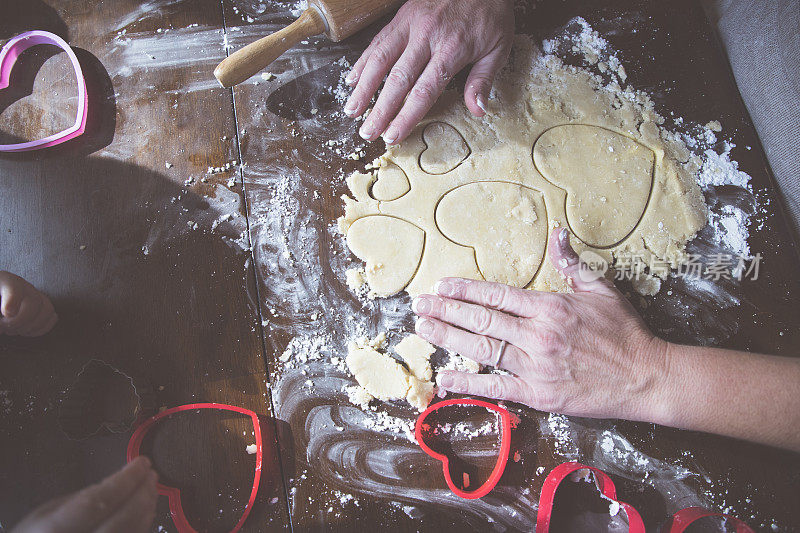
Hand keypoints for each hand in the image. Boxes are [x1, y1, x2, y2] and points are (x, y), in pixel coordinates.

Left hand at [0, 271, 57, 335]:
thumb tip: (7, 313)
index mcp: (3, 281)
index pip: (14, 288)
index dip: (13, 302)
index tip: (6, 314)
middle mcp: (22, 285)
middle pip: (34, 303)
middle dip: (19, 322)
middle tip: (3, 328)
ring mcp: (34, 294)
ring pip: (46, 310)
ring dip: (30, 326)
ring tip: (12, 330)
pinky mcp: (40, 305)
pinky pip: (51, 317)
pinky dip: (40, 328)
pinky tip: (24, 331)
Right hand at [12, 457, 157, 532]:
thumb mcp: (49, 511)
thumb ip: (85, 497)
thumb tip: (121, 481)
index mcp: (54, 529)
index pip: (99, 501)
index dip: (126, 480)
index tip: (142, 463)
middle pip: (121, 519)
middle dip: (142, 493)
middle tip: (150, 474)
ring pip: (131, 532)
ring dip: (147, 508)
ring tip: (151, 488)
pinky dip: (142, 524)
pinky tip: (146, 510)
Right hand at [344, 0, 513, 143]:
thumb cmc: (491, 13)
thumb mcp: (499, 47)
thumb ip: (484, 79)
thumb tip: (478, 110)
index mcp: (452, 48)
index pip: (424, 91)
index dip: (406, 116)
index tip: (393, 135)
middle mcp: (427, 36)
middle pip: (397, 80)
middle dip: (380, 110)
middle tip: (367, 133)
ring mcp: (411, 23)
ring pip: (380, 59)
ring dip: (363, 87)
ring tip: (351, 111)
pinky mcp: (402, 15)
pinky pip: (378, 40)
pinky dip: (363, 61)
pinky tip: (352, 79)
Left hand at [411, 228, 670, 422]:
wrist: (646, 376)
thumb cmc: (624, 332)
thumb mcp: (600, 288)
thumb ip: (571, 262)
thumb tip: (557, 233)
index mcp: (549, 306)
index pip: (496, 295)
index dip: (464, 290)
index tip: (441, 285)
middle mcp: (536, 334)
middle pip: (480, 320)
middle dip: (445, 310)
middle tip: (418, 304)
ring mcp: (534, 365)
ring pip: (481, 349)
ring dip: (447, 337)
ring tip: (422, 328)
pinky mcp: (537, 394)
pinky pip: (495, 387)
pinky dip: (467, 383)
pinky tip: (444, 377)